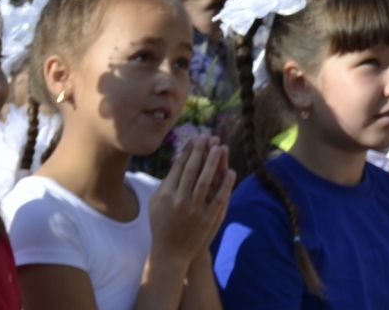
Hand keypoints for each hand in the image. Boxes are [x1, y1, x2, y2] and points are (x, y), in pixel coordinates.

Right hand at [148, 137, 234, 263]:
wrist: (171, 252)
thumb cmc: (162, 223)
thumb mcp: (157, 203)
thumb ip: (166, 182)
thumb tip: (179, 160)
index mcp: (166, 195)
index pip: (178, 168)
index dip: (188, 151)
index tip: (196, 138)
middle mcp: (179, 201)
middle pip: (192, 171)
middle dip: (200, 151)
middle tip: (208, 136)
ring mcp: (194, 210)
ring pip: (205, 181)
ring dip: (214, 163)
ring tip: (220, 147)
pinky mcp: (207, 218)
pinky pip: (219, 198)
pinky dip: (225, 184)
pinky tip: (231, 171)